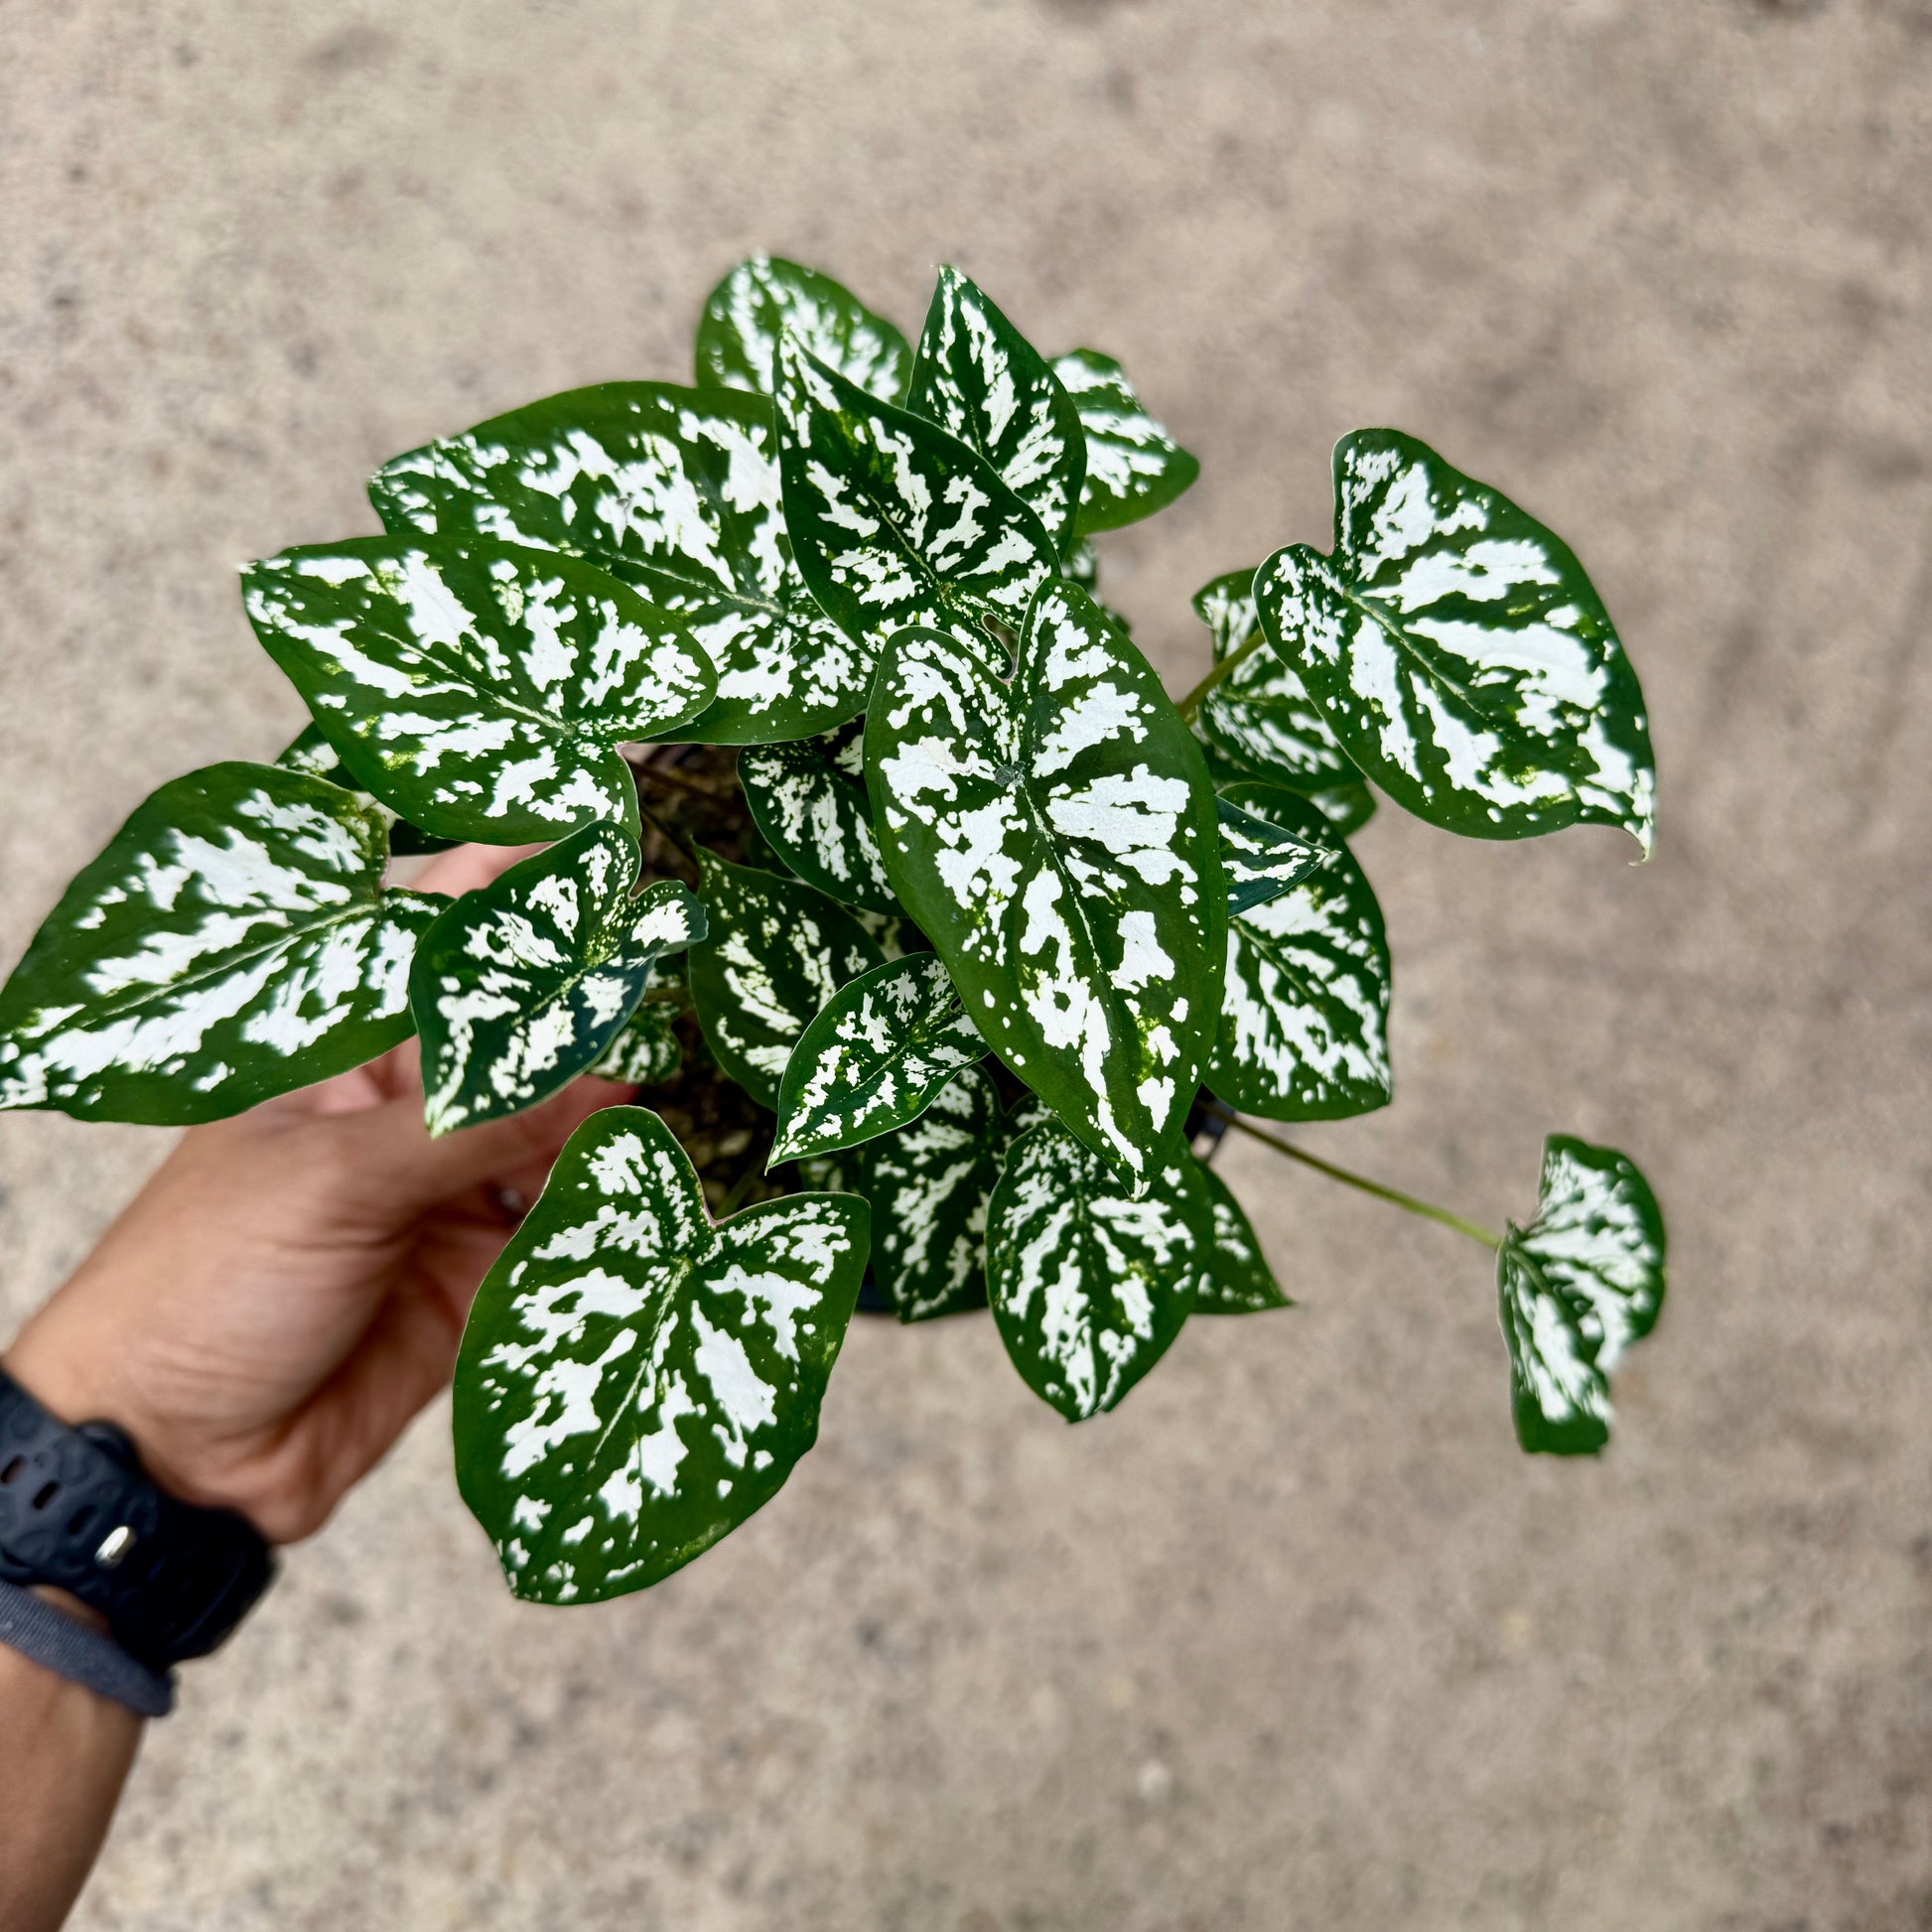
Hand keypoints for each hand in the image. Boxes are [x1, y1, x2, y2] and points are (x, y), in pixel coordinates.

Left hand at [3, 842, 629, 1543]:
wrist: (173, 1459)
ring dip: (620, 1105)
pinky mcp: (483, 1274)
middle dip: (602, 990)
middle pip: (525, 1028)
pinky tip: (667, 1182)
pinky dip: (619, 1207)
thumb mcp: (334, 1183)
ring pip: (562, 1124)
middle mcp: (408, 1107)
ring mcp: (450, 1190)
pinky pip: (571, 1225)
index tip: (614, 819)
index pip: (445, 931)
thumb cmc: (203, 1284)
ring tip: (700, 1066)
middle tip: (696, 946)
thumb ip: (475, 1129)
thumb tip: (607, 1079)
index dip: (525, 871)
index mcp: (346, 1050)